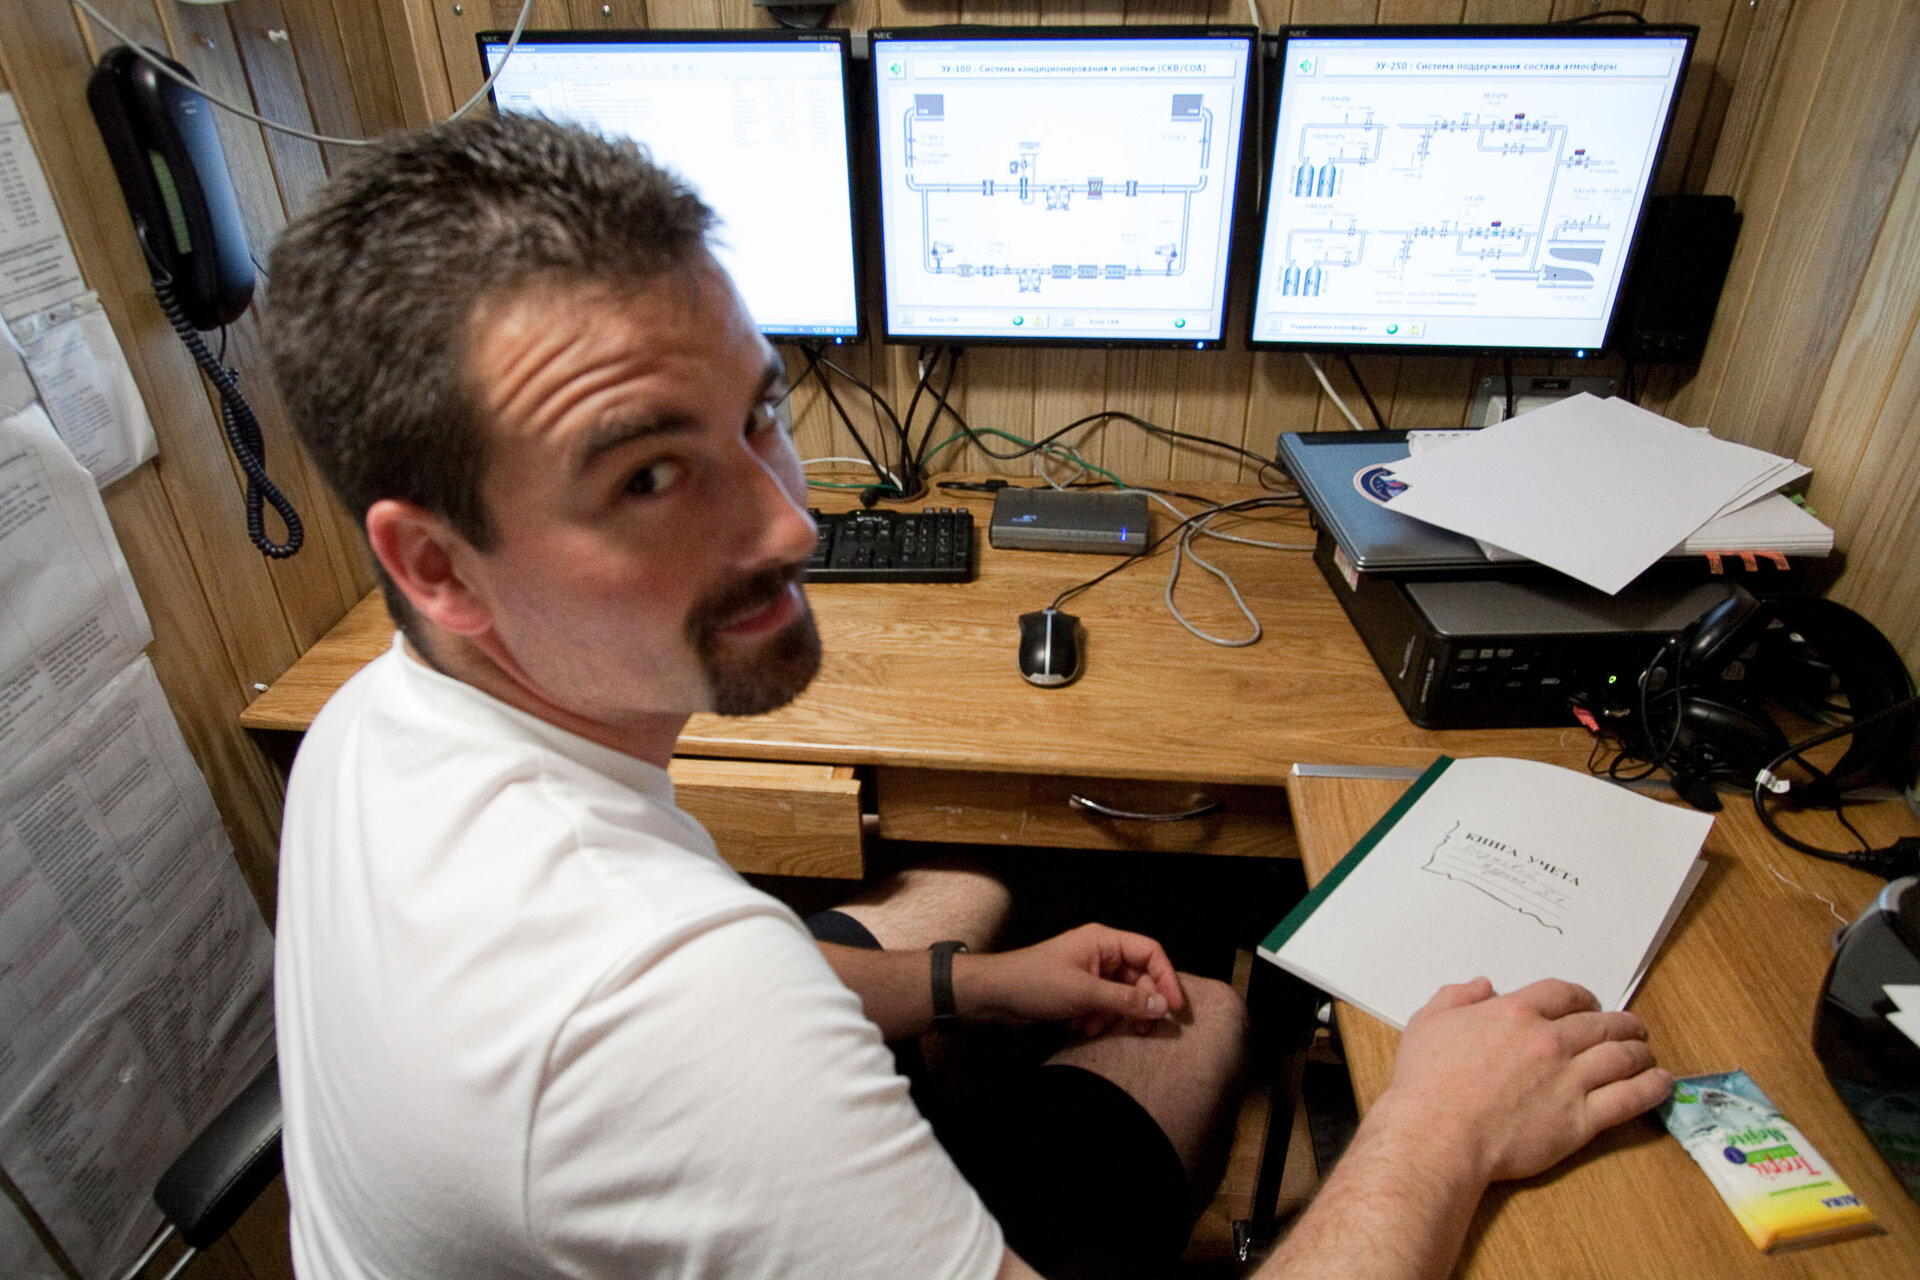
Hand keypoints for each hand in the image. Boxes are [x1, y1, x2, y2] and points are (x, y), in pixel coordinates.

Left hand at [955, 923, 1184, 1036]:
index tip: (1175, 1009)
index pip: (1150, 952)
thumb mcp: (1084, 993)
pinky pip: (1103, 1003)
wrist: (994, 995)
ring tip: (1093, 1028)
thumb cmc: (1036, 983)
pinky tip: (1080, 1028)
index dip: (1166, 978)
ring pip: (1121, 994)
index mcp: (1104, 940)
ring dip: (1113, 1014)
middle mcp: (1100, 952)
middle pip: (1138, 976)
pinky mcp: (1078, 989)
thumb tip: (1164, 1007)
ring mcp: (1089, 971)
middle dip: (1138, 1004)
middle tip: (1141, 1030)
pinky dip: (1097, 1017)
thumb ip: (1126, 1000)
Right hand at [1373, 977, 1672, 1184]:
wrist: (1438, 1134)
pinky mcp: (1580, 1120)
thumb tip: (1482, 984)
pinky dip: (1650, 1087)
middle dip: (1620, 1022)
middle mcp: (1549, 1040)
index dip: (1582, 996)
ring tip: (1646, 1051)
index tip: (1589, 1004)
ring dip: (1639, 1050)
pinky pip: (1628, 1099)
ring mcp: (1569, 1080)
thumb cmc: (1426, 1082)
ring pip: (1620, 1056)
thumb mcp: (1428, 1023)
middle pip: (1599, 1023)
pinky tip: (1660, 1081)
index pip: (1563, 993)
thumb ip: (1456, 997)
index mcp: (1515, 1013)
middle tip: (1630, 1027)